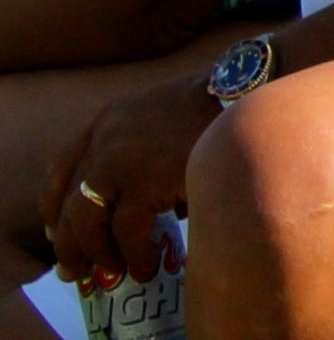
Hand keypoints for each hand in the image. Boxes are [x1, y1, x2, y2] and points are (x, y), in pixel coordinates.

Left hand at [48, 71, 206, 295]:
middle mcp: (103, 139)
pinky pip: (126, 231)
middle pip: (67, 204)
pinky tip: (146, 263)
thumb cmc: (215, 106)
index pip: (59, 171)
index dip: (53, 209)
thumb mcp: (161, 117)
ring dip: (98, 254)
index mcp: (105, 121)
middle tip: (76, 270)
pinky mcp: (145, 180)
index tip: (58, 233)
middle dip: (69, 244)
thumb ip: (139, 148)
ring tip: (114, 272)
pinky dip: (133, 252)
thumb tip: (139, 204)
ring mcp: (120, 160)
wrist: (248, 92)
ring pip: (87, 223)